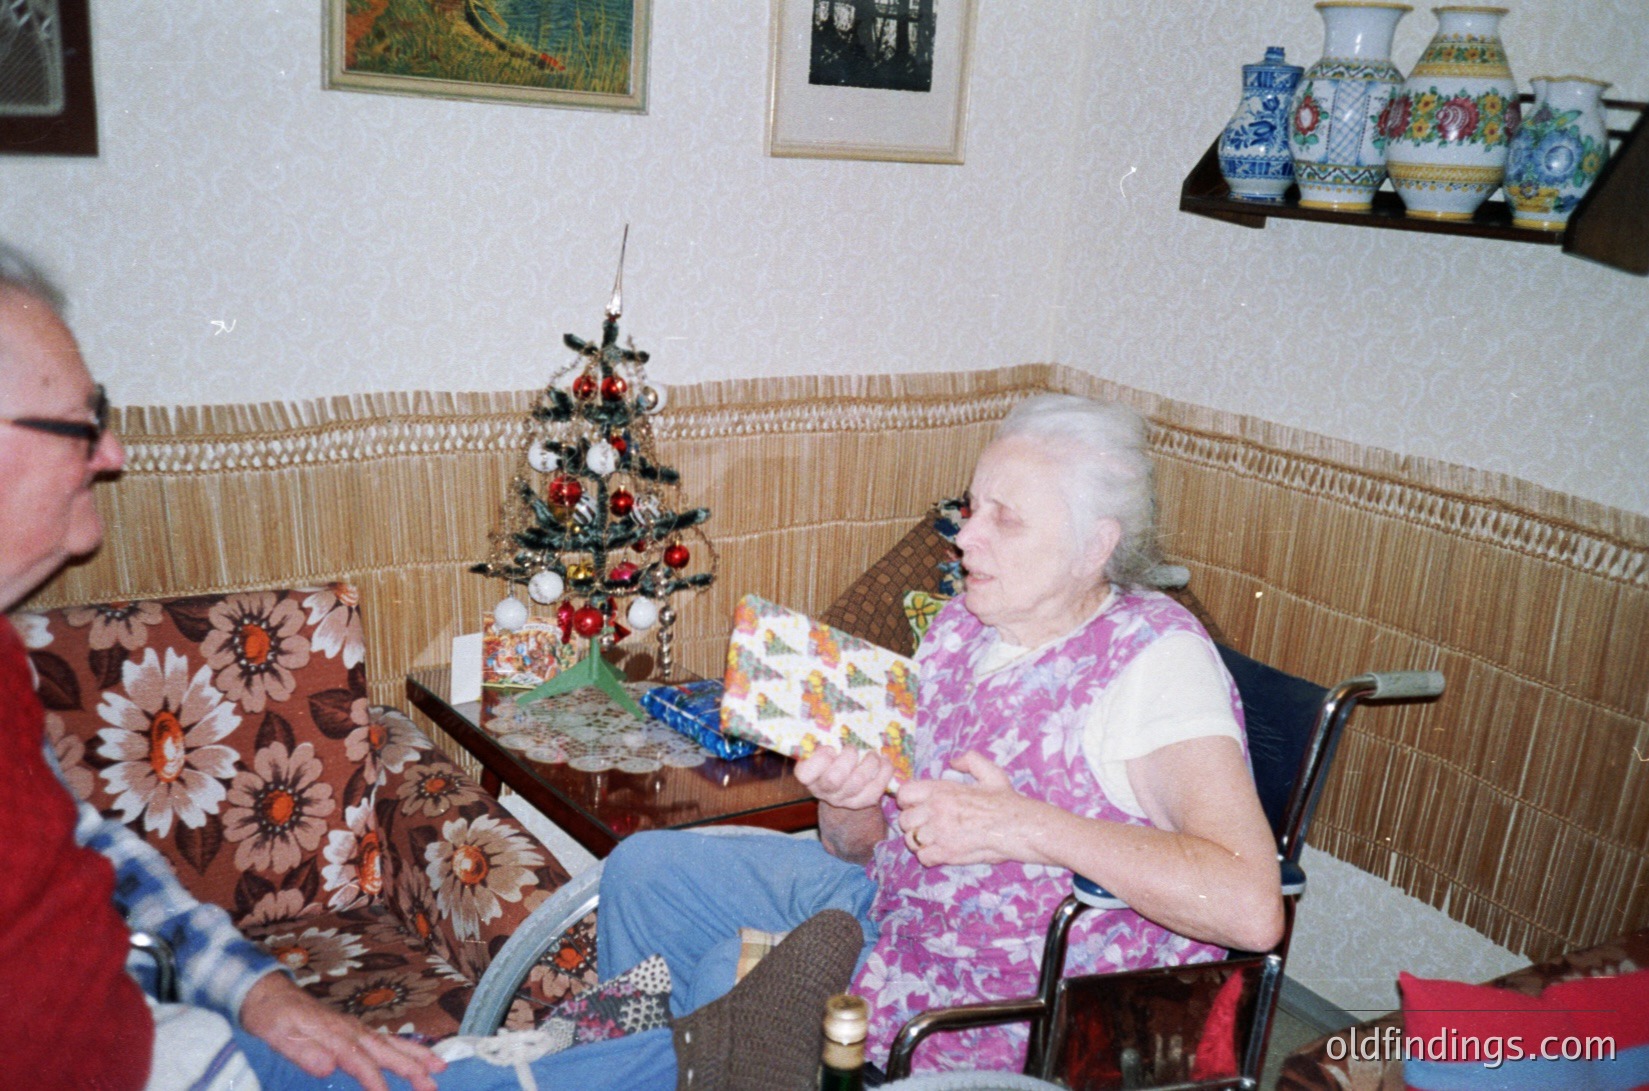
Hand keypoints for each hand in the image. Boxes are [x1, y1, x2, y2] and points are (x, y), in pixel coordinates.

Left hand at [239, 972, 445, 1090]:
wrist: (268, 993)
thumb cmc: (272, 1018)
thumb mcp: (278, 1036)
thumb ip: (303, 1051)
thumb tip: (329, 1065)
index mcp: (334, 1034)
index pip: (360, 1062)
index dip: (375, 1081)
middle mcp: (351, 1029)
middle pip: (387, 1050)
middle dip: (412, 1067)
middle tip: (434, 1084)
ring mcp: (354, 1027)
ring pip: (391, 1043)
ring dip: (416, 1055)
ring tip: (440, 1067)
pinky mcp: (353, 1029)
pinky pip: (385, 1039)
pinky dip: (404, 1047)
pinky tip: (414, 1055)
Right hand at [796, 745, 894, 810]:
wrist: (844, 783)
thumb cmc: (831, 757)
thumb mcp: (822, 748)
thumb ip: (823, 739)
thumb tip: (832, 719)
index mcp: (808, 776)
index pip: (805, 774)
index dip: (819, 760)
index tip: (830, 748)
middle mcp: (823, 791)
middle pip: (834, 779)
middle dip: (847, 758)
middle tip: (852, 748)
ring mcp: (843, 799)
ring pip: (858, 782)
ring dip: (869, 763)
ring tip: (872, 753)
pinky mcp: (862, 802)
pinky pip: (876, 789)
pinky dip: (883, 772)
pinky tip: (884, 760)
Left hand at [895, 750, 1035, 865]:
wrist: (1018, 827)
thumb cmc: (1006, 801)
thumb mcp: (990, 772)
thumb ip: (971, 760)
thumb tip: (954, 761)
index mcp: (942, 790)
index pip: (904, 794)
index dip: (907, 801)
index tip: (917, 806)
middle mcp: (936, 810)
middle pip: (904, 819)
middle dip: (913, 823)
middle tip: (926, 826)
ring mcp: (939, 833)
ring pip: (911, 839)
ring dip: (920, 841)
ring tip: (933, 840)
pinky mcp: (946, 853)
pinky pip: (923, 857)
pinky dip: (929, 857)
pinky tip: (941, 852)